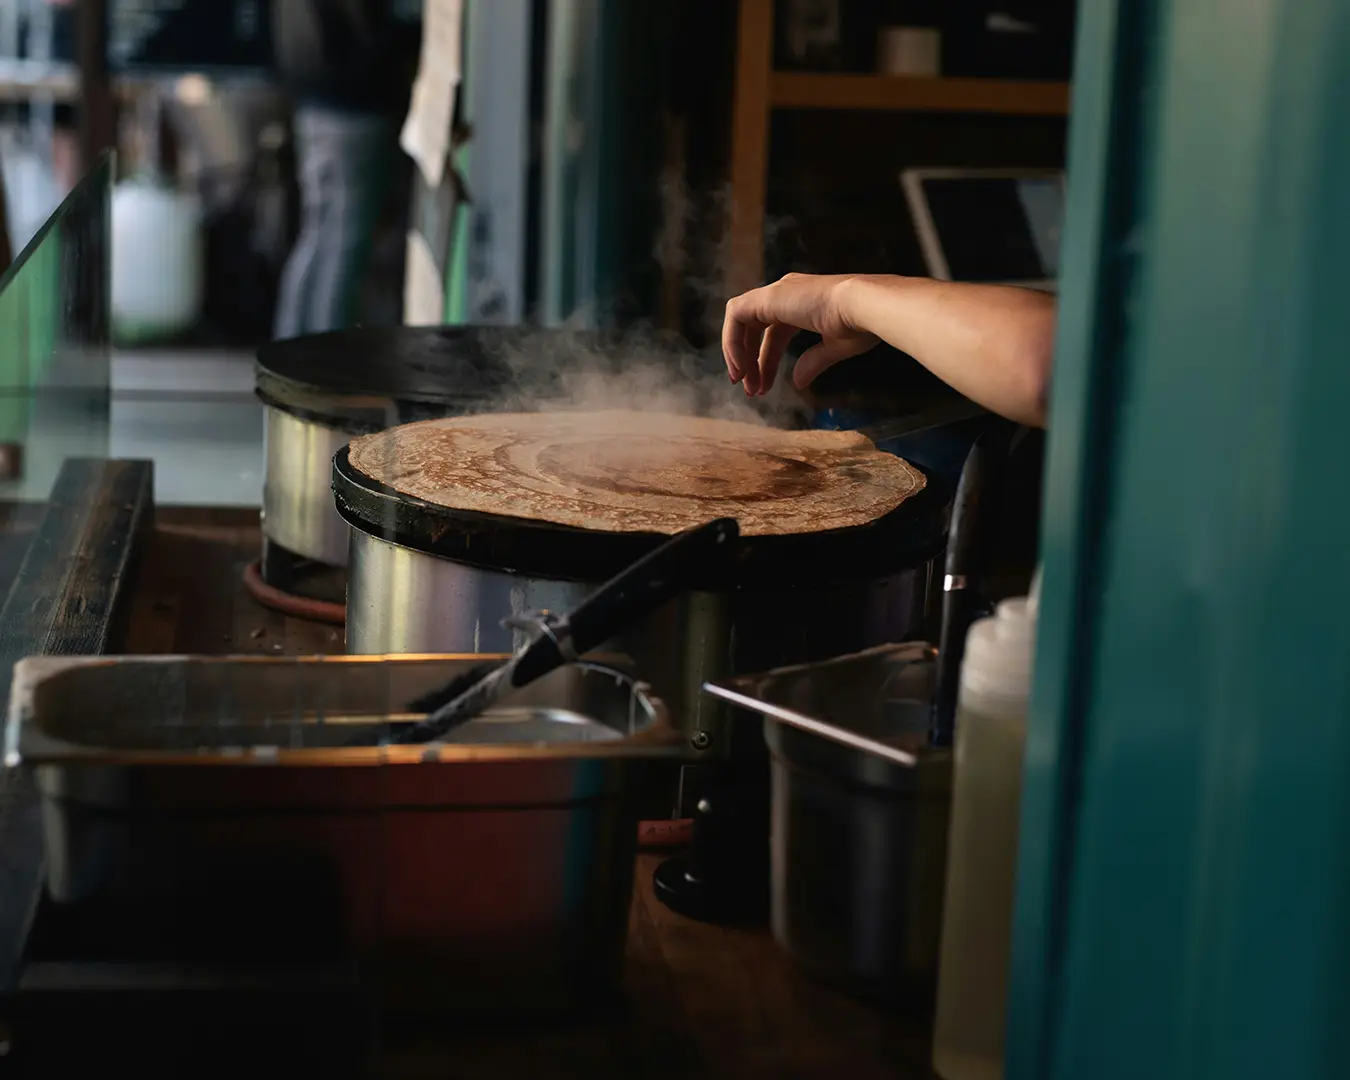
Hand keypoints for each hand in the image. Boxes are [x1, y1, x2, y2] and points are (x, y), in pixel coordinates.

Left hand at [722, 273, 876, 395]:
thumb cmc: (859, 324)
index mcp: (804, 303)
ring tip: (743, 384)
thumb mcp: (835, 347)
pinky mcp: (766, 297)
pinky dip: (732, 341)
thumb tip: (799, 382)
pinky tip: (741, 367)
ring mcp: (776, 293)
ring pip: (741, 321)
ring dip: (738, 354)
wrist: (864, 306)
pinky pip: (735, 316)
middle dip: (750, 362)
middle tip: (751, 391)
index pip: (775, 334)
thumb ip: (813, 361)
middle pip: (756, 330)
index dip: (765, 361)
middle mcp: (787, 294)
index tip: (761, 387)